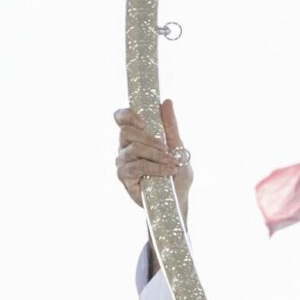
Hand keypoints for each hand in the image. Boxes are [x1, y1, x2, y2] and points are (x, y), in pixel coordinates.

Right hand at [114, 98, 192, 217]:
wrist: (179, 198)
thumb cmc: (177, 172)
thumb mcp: (178, 146)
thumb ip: (171, 126)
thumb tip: (167, 102)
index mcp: (136, 136)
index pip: (121, 118)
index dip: (127, 115)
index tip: (144, 121)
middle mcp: (125, 146)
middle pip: (126, 132)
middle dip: (149, 138)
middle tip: (166, 147)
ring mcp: (123, 162)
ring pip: (133, 149)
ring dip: (156, 155)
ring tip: (173, 163)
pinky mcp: (124, 177)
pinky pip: (135, 167)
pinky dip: (154, 167)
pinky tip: (167, 171)